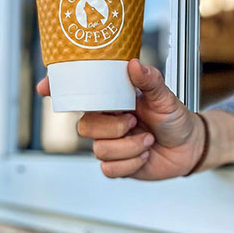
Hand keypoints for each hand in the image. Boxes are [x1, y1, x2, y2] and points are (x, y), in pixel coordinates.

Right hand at [36, 59, 205, 179]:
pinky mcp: (115, 165)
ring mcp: (108, 144)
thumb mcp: (164, 96)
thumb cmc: (174, 118)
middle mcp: (105, 122)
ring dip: (129, 147)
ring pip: (99, 149)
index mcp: (110, 101)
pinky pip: (109, 168)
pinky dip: (132, 163)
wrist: (189, 147)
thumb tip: (134, 64)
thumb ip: (149, 80)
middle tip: (134, 121)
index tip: (44, 87)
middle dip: (113, 127)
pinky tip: (144, 155)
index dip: (57, 90)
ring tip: (147, 139)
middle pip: (84, 127)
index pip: (77, 94)